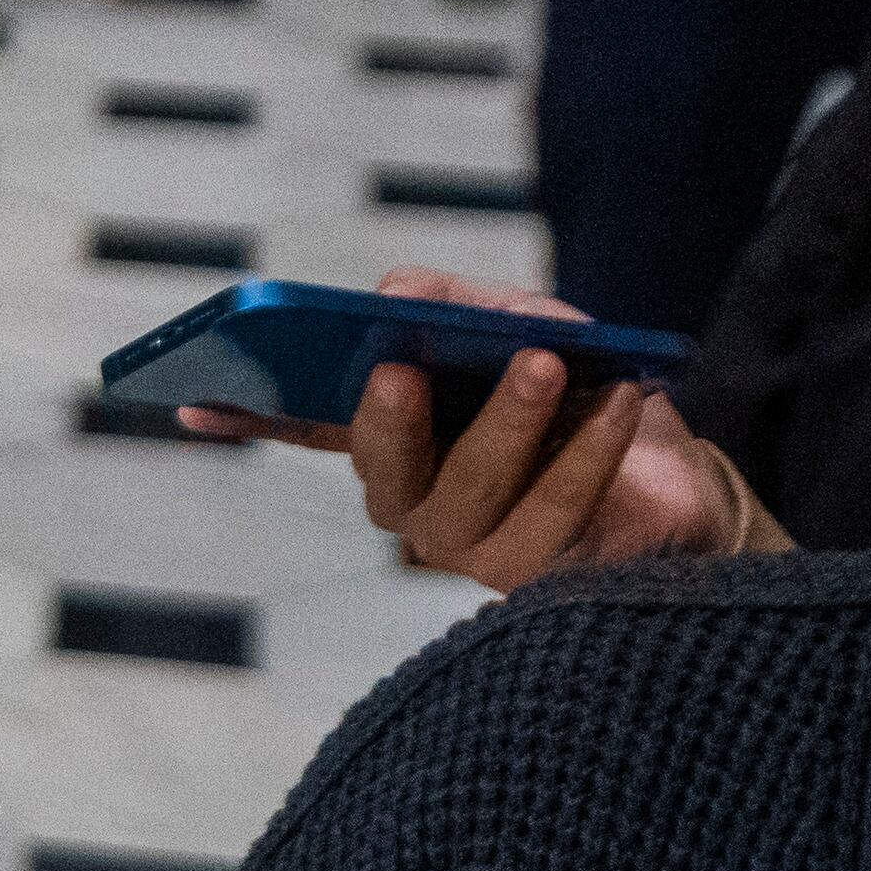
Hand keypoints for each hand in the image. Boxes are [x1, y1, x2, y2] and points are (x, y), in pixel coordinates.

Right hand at [177, 267, 777, 590]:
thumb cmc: (587, 397)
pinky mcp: (535, 574)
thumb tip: (390, 296)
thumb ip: (460, 305)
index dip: (243, 415)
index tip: (186, 398)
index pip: (303, 425)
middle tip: (400, 365)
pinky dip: (588, 450)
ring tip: (549, 362)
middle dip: (389, 418)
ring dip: (509, 421)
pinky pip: (552, 511)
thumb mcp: (524, 325)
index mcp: (393, 437)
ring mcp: (466, 543)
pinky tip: (620, 399)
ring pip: (467, 491)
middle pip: (381, 467)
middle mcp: (412, 499)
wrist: (684, 484)